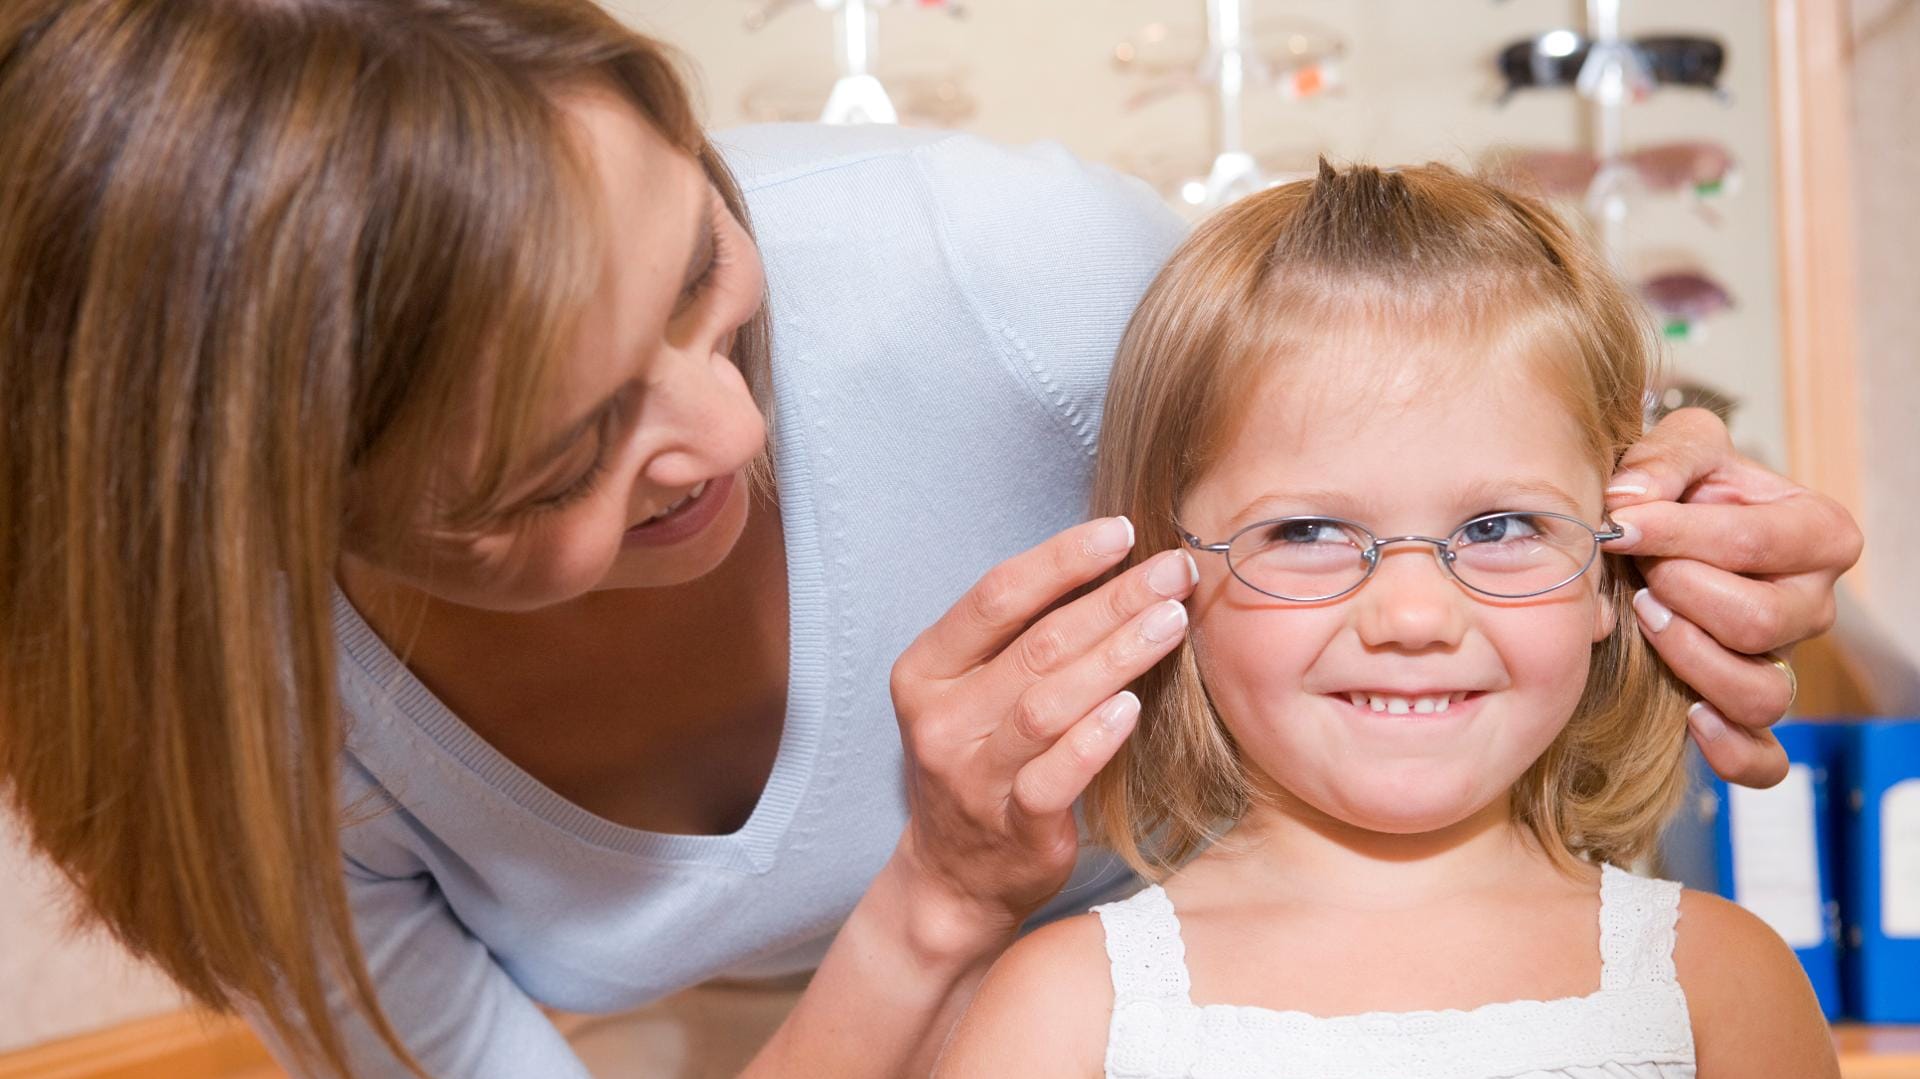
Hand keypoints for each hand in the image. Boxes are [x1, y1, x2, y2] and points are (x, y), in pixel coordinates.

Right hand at [887, 517, 1194, 953]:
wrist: (955, 877)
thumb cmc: (981, 762)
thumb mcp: (974, 692)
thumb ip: (1022, 637)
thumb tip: (1112, 565)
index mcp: (926, 670)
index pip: (995, 596)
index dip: (1061, 559)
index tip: (1122, 532)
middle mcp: (940, 719)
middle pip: (1035, 644)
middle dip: (1112, 600)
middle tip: (1173, 571)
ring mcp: (972, 776)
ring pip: (1048, 704)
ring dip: (1116, 656)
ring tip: (1171, 621)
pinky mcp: (1012, 827)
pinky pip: (1056, 777)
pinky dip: (1094, 739)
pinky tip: (1134, 706)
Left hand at [1602, 408, 1861, 787]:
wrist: (1655, 533)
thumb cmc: (1679, 487)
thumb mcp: (1680, 447)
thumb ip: (1665, 458)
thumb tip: (1631, 502)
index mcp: (1818, 534)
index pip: (1755, 544)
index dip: (1678, 535)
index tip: (1620, 525)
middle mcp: (1811, 604)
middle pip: (1759, 622)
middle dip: (1681, 593)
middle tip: (1640, 573)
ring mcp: (1783, 662)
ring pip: (1761, 692)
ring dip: (1690, 658)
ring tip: (1647, 618)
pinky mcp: (1748, 710)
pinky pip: (1762, 759)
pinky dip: (1731, 751)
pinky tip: (1689, 717)